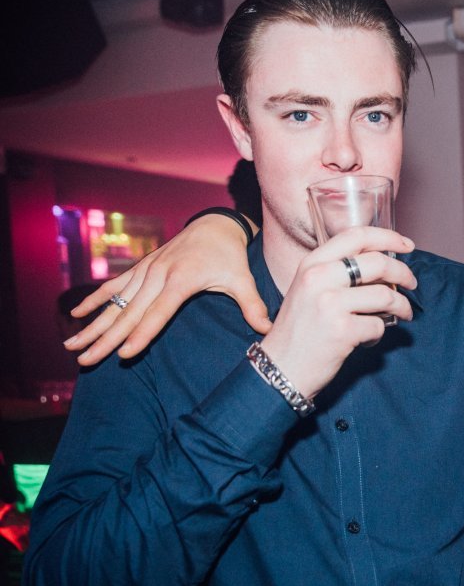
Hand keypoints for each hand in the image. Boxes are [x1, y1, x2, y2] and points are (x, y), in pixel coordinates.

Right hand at [65, 213, 271, 365]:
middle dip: (106, 338)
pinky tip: (77, 315)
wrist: (216, 225)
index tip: (123, 353)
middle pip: (129, 313)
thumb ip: (252, 306)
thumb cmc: (230, 256)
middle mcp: (158, 276)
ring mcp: (146, 271)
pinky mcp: (141, 269)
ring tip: (73, 346)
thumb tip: (268, 329)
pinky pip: (114, 287)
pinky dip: (95, 301)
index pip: (157, 314)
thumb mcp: (243, 279)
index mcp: (181, 281)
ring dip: (93, 325)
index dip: (141, 334)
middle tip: (85, 360)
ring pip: (115, 303)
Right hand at [259, 227, 417, 398]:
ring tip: (402, 315)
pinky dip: (379, 333)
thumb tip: (382, 267)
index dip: (388, 237)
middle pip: (378, 263)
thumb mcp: (308, 289)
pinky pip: (378, 325)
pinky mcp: (342, 331)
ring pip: (385, 295)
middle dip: (404, 273)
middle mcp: (319, 278)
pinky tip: (368, 339)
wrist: (280, 367)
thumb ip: (337, 272)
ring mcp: (330, 304)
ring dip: (401, 306)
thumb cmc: (299, 330)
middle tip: (411, 284)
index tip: (407, 245)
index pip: (357, 236)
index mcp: (312, 263)